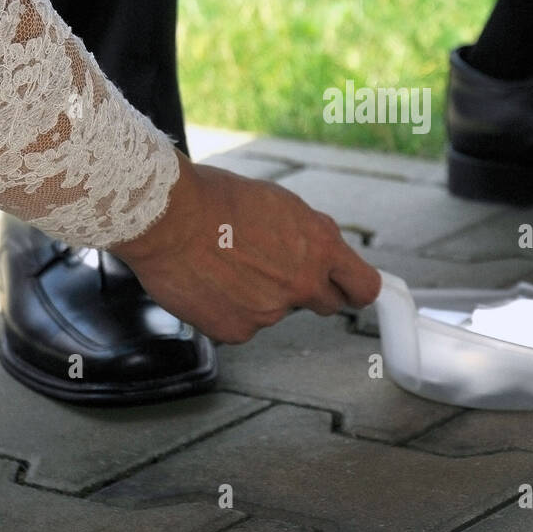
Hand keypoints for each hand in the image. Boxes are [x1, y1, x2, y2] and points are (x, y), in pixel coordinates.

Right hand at [113, 155, 381, 342]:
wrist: (168, 218)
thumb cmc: (216, 200)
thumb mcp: (280, 203)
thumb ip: (308, 233)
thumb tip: (319, 247)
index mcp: (321, 247)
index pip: (363, 286)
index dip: (355, 288)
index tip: (351, 289)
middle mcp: (303, 283)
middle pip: (325, 303)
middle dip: (308, 291)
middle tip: (277, 272)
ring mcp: (271, 313)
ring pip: (275, 310)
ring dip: (259, 295)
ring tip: (226, 263)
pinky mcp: (238, 331)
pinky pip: (242, 324)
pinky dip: (229, 310)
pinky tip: (211, 283)